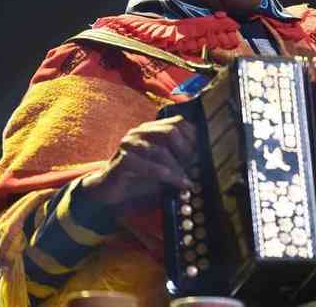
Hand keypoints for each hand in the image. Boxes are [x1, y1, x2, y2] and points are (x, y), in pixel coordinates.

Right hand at [80, 115, 196, 210]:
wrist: (110, 192)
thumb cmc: (140, 178)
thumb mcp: (164, 166)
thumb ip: (180, 159)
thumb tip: (205, 159)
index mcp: (151, 129)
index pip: (178, 122)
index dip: (194, 137)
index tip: (203, 155)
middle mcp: (140, 132)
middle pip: (171, 131)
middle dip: (187, 151)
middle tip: (195, 168)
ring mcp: (129, 144)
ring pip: (161, 150)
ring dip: (178, 169)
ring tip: (188, 181)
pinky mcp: (122, 160)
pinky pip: (148, 166)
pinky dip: (167, 177)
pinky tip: (178, 185)